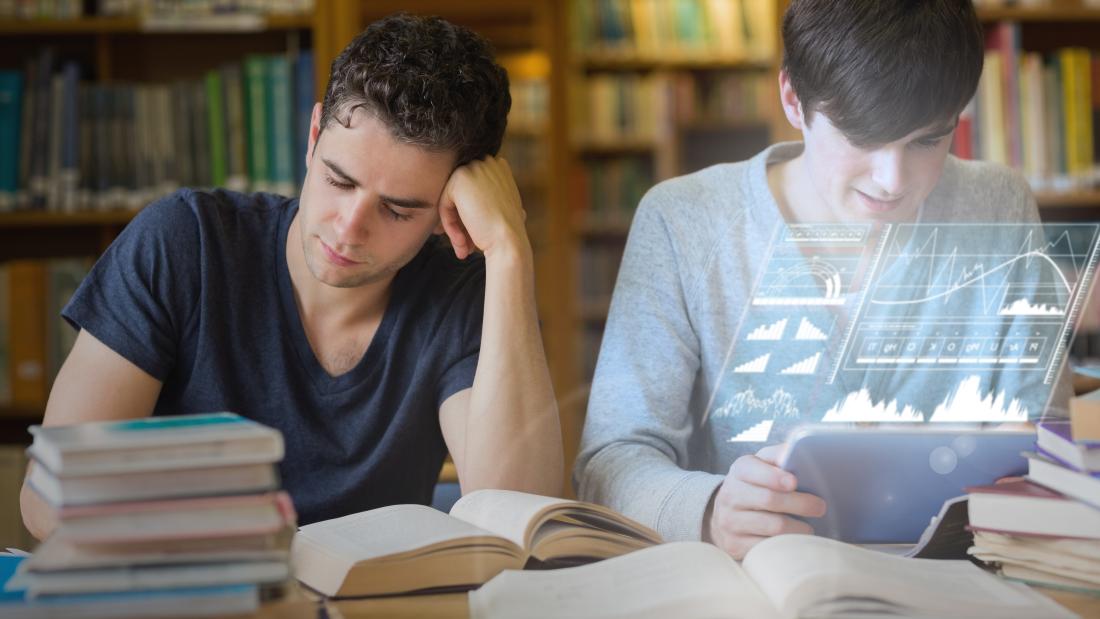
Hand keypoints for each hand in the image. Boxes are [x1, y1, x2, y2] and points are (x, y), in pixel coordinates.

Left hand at [438, 156, 528, 260]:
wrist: (509, 241)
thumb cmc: (509, 232)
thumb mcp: (505, 205)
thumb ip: (490, 196)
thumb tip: (471, 203)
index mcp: (500, 166)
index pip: (472, 190)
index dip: (470, 214)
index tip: (472, 236)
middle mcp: (488, 162)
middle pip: (461, 194)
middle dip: (461, 221)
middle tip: (465, 245)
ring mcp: (474, 168)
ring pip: (451, 200)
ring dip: (455, 227)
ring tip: (463, 248)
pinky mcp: (459, 179)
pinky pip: (444, 204)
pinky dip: (450, 225)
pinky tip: (462, 241)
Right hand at [704, 444, 826, 558]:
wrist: (725, 514)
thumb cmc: (755, 486)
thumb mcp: (762, 465)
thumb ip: (779, 456)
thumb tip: (797, 450)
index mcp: (739, 471)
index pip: (754, 471)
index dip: (774, 477)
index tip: (794, 482)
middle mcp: (731, 495)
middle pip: (769, 499)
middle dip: (800, 503)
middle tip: (820, 507)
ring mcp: (731, 522)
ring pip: (773, 527)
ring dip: (799, 528)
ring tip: (810, 527)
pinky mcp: (735, 545)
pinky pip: (768, 547)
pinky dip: (787, 545)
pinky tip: (795, 541)